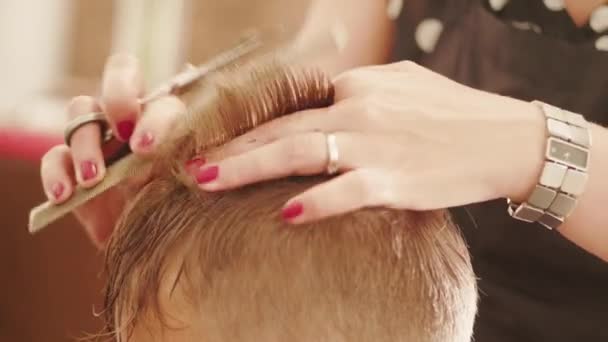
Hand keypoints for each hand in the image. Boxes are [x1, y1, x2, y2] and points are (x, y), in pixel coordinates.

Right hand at [40, 53, 185, 246]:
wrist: (161, 247)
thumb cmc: (186, 209)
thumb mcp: (194, 181)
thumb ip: (198, 147)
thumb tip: (199, 97)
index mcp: (168, 114)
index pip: (164, 89)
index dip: (151, 109)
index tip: (148, 146)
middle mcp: (133, 117)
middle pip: (118, 78)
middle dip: (118, 98)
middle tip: (125, 134)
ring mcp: (100, 139)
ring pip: (80, 114)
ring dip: (86, 144)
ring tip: (93, 177)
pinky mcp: (72, 169)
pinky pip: (55, 159)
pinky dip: (56, 175)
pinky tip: (65, 195)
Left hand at [192, 61, 546, 222]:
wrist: (506, 137)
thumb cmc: (452, 112)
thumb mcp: (401, 84)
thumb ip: (358, 90)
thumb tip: (324, 99)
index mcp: (356, 85)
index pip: (289, 103)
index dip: (247, 122)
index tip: (215, 138)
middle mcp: (358, 109)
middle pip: (280, 126)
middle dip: (231, 145)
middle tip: (190, 162)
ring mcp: (375, 143)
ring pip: (299, 151)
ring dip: (249, 167)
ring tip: (208, 181)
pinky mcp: (396, 177)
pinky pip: (347, 190)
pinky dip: (317, 201)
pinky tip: (288, 215)